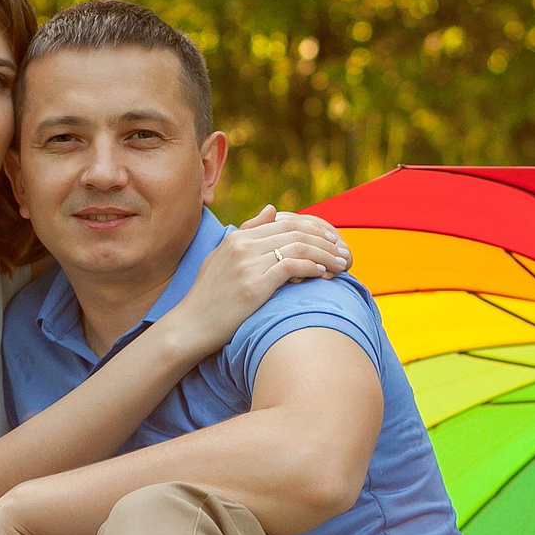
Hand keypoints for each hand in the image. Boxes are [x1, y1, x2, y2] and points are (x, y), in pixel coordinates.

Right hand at [165, 206, 352, 355]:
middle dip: (325, 240)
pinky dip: (312, 267)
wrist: (191, 325)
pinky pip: (291, 267)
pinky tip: (323, 274)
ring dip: (325, 254)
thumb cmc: (208, 296)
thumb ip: (247, 232)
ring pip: (298, 247)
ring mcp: (248, 265)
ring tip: (341, 264)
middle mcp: (243, 246)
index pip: (285, 222)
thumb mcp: (222, 257)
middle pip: (296, 232)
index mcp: (237, 238)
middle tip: (343, 250)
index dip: (313, 228)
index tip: (331, 238)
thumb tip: (272, 209)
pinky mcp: (254, 286)